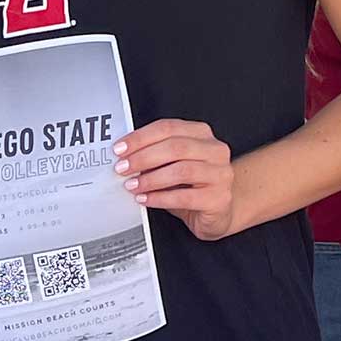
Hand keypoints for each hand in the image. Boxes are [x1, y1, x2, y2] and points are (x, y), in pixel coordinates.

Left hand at [114, 119, 238, 241]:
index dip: (141, 137)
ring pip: (181, 170)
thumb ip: (154, 156)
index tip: (120, 148)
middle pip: (175, 147)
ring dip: (151, 179)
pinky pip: (185, 197)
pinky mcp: (219, 198)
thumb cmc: (191, 186)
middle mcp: (215, 150)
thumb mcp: (172, 165)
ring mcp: (220, 174)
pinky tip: (146, 199)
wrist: (217, 212)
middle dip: (143, 158)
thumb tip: (125, 157)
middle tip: (122, 168)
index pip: (168, 128)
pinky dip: (160, 198)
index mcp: (201, 134)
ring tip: (132, 185)